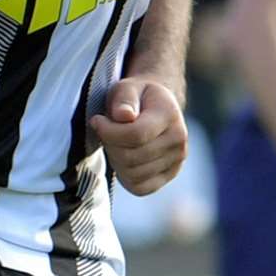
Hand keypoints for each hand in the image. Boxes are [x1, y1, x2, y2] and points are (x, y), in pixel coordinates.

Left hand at [90, 77, 187, 195]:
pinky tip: (121, 157)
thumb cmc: (136, 97)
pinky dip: (124, 176)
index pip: (137, 134)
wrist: (155, 106)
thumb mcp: (126, 87)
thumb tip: (123, 116)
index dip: (109, 131)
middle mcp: (178, 140)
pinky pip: (139, 188)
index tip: (96, 120)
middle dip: (110, 144)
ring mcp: (177, 161)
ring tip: (114, 142)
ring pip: (133, 174)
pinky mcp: (169, 175)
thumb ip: (124, 99)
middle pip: (132, 157)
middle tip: (104, 131)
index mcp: (169, 114)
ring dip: (115, 160)